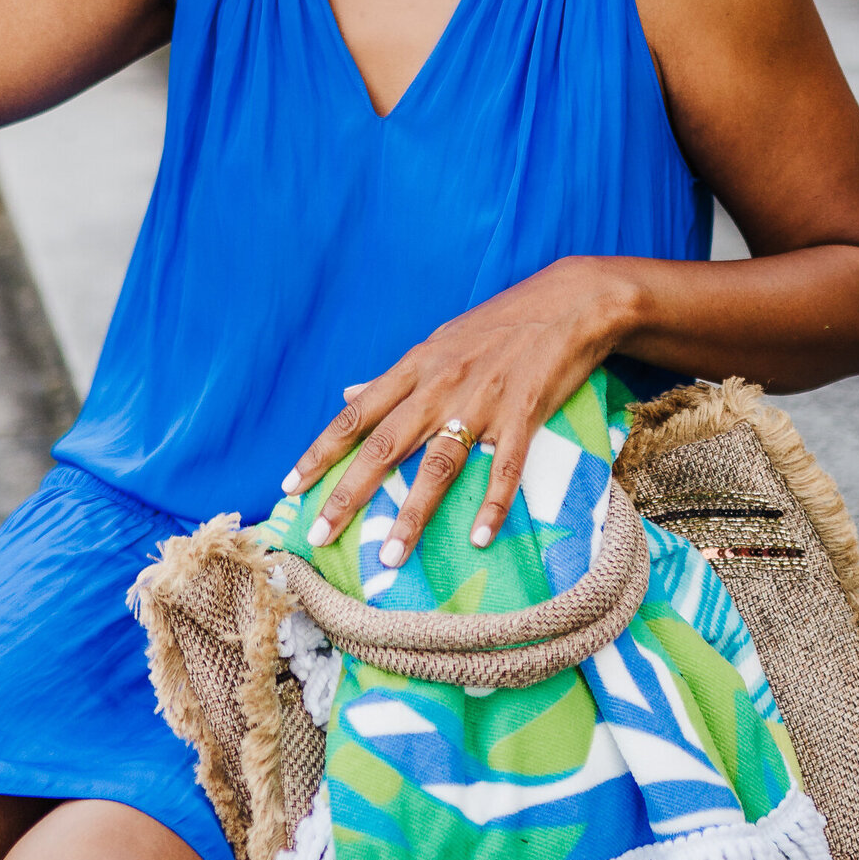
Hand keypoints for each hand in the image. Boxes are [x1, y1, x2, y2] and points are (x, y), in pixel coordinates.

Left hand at [281, 257, 637, 564]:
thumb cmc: (498, 324)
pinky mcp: (524, 414)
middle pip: (385, 446)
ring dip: (413, 513)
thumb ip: (393, 376)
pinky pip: (505, 466)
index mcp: (415, 368)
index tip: (291, 486)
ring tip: (393, 556)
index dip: (320, 452)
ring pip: (439, 464)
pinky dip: (493, 503)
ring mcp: (481, 402)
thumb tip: (348, 392)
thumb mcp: (437, 342)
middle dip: (349, 492)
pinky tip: (479, 537)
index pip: (356, 416)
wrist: (567, 303)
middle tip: (321, 534)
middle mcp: (440, 386)